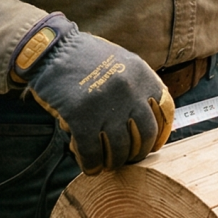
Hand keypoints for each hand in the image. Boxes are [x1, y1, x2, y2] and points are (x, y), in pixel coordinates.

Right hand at [9, 14, 173, 174]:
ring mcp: (107, 105)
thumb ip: (137, 86)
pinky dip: (92, 164)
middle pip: (146, 133)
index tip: (153, 144)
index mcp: (143, 75)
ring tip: (109, 164)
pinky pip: (92, 152)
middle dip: (139, 151)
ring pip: (120, 148)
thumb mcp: (123, 61)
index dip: (160, 132)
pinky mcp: (81, 117)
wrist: (52, 51)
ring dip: (115, 161)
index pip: (165, 111)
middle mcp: (130, 91)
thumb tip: (146, 117)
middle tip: (130, 158)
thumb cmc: (86, 58)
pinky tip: (90, 167)